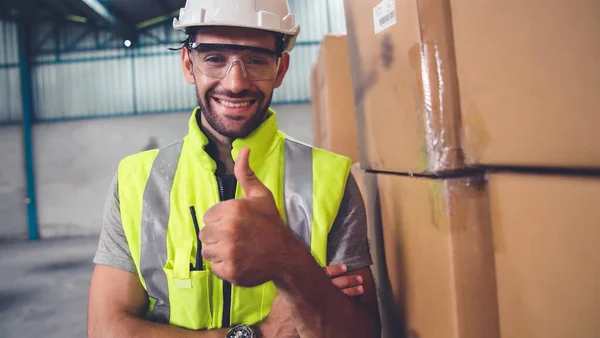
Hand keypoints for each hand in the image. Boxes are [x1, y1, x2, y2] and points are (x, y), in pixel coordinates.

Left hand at [200, 148, 296, 286]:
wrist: (285, 255)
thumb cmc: (270, 224)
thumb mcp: (261, 196)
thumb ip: (246, 174)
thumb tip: (243, 149)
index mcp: (233, 209)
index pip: (208, 216)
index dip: (220, 220)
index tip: (234, 224)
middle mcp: (228, 229)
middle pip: (205, 233)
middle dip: (217, 235)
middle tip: (236, 238)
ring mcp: (229, 252)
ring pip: (207, 251)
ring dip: (218, 251)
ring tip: (236, 249)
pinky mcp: (229, 270)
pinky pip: (214, 267)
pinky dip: (224, 266)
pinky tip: (238, 260)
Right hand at [257, 264, 364, 337]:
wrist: (277, 329)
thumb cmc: (280, 310)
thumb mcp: (284, 293)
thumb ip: (294, 282)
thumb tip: (301, 270)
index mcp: (304, 286)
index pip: (323, 274)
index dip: (335, 270)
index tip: (345, 267)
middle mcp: (312, 296)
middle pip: (334, 286)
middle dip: (348, 281)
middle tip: (359, 279)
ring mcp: (318, 308)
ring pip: (339, 298)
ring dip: (351, 293)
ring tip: (361, 290)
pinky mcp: (320, 318)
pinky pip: (337, 311)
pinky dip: (345, 306)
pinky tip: (353, 304)